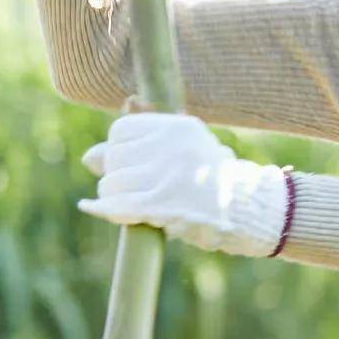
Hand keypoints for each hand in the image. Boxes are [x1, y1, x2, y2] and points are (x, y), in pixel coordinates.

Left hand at [80, 110, 289, 254]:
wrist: (250, 211)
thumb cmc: (214, 181)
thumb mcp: (183, 150)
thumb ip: (138, 147)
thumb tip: (88, 158)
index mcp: (178, 127)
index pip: (122, 131)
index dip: (118, 150)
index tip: (129, 165)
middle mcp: (172, 146)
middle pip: (115, 158)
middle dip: (116, 176)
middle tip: (136, 189)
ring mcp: (169, 176)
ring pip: (113, 183)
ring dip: (113, 196)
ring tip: (132, 204)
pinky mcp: (165, 206)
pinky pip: (118, 205)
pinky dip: (101, 208)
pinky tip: (89, 207)